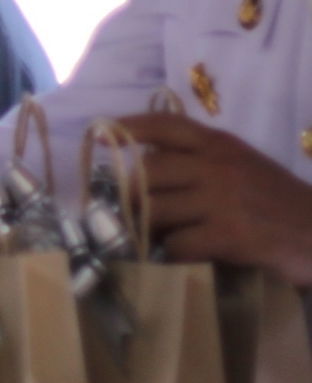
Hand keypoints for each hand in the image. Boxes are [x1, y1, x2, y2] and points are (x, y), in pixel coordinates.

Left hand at [120, 112, 311, 284]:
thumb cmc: (279, 205)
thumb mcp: (243, 168)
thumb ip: (201, 162)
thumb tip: (145, 171)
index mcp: (221, 145)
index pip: (167, 124)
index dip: (130, 127)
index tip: (102, 134)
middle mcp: (218, 165)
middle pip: (147, 173)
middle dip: (131, 197)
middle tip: (130, 215)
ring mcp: (223, 199)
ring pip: (154, 209)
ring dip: (147, 229)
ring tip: (155, 239)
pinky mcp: (229, 234)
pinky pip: (177, 244)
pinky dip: (173, 255)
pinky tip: (185, 258)